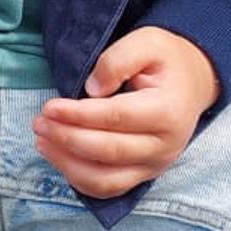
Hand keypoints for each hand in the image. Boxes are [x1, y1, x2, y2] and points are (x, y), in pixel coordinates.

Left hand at [32, 27, 220, 199]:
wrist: (192, 83)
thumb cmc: (166, 60)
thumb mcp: (147, 42)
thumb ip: (118, 60)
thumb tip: (91, 90)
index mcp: (168, 111)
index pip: (115, 118)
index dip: (78, 115)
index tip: (49, 107)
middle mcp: (165, 145)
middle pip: (107, 151)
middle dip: (66, 138)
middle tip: (39, 122)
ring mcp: (156, 165)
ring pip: (105, 180)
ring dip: (68, 164)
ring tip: (42, 142)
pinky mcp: (145, 175)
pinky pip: (109, 189)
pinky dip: (80, 179)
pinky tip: (60, 159)